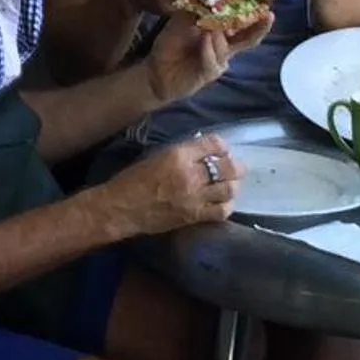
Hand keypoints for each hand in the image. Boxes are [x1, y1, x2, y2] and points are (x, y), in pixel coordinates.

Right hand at [104, 135, 243, 235]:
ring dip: (233, 184)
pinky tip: (224, 201)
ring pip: (229, 189)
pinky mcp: (195, 216)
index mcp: (178, 155)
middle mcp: (191, 175)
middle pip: (227, 167)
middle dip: (235, 165)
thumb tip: (201, 152)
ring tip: (232, 183)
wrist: (122, 207)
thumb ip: (181, 153)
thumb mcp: (156, 155)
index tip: (221, 148)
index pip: (212, 144)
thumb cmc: (133, 178)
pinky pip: (222, 211)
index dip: (221, 145)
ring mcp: (195, 197)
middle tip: (236, 166)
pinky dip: (227, 204)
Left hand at [143, 3, 271, 102]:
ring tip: (210, 27)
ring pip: (228, 47)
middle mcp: (224, 45)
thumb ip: (197, 10)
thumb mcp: (182, 20)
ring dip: (220, 36)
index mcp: (220, 30)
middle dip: (259, 26)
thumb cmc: (171, 43)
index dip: (253, 9)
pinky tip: (204, 40)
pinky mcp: (210, 73)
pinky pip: (214, 61)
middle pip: (247, 37)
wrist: (157, 68)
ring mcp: (219, 60)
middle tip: (269, 14)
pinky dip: (208, 50)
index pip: (239, 19)